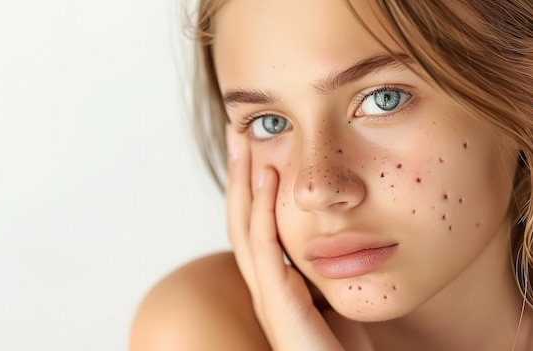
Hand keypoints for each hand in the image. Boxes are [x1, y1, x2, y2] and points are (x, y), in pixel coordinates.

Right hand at [225, 125, 344, 350]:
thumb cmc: (350, 348)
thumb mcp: (337, 295)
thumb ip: (328, 267)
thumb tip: (339, 235)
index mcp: (276, 282)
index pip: (256, 223)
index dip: (252, 184)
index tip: (257, 144)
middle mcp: (265, 286)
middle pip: (240, 218)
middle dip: (238, 173)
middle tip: (237, 129)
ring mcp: (267, 296)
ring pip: (243, 226)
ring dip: (243, 180)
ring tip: (244, 140)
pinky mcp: (277, 306)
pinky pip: (263, 248)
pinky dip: (260, 208)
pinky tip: (265, 176)